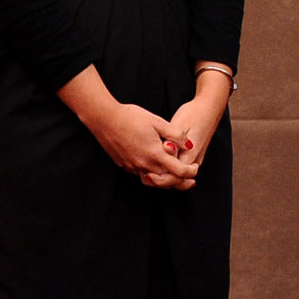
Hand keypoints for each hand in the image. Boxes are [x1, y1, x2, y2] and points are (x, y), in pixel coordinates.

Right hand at [82, 101, 197, 185]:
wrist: (104, 118)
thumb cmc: (132, 117)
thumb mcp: (158, 122)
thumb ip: (176, 135)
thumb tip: (189, 145)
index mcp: (155, 154)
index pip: (178, 172)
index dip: (190, 172)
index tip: (195, 168)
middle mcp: (143, 164)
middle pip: (166, 181)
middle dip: (180, 180)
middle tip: (190, 175)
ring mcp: (131, 166)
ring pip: (152, 180)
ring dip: (164, 179)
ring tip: (173, 173)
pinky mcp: (123, 164)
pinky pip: (140, 174)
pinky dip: (150, 174)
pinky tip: (154, 165)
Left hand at [152, 91, 227, 189]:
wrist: (209, 108)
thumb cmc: (193, 115)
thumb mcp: (181, 125)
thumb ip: (173, 140)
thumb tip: (165, 149)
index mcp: (191, 154)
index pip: (176, 177)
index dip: (161, 179)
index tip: (148, 175)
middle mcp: (194, 161)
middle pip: (177, 181)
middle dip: (160, 182)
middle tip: (145, 177)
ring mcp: (195, 159)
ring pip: (178, 177)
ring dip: (164, 177)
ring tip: (148, 173)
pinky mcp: (192, 156)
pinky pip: (179, 170)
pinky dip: (168, 171)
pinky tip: (156, 165)